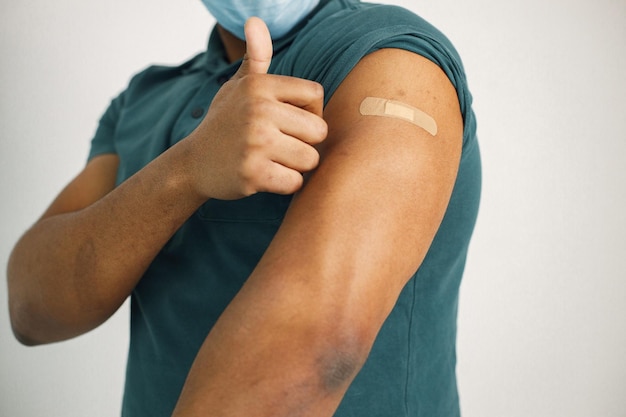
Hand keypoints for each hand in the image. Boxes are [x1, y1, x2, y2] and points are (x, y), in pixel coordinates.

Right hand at [185, 17, 326, 199]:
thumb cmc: (225, 123)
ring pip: (310, 159)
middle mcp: (258, 110)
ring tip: (273, 159)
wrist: (193, 163)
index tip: (285, 120)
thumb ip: (257, 58)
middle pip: (319, 131)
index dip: (307, 112)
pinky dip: (284, 184)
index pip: (315, 95)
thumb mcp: (238, 87)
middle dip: (305, 142)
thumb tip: (254, 20)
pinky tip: (266, 176)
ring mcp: (255, 143)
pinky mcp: (253, 174)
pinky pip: (295, 182)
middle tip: (280, 145)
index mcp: (259, 86)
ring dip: (296, 165)